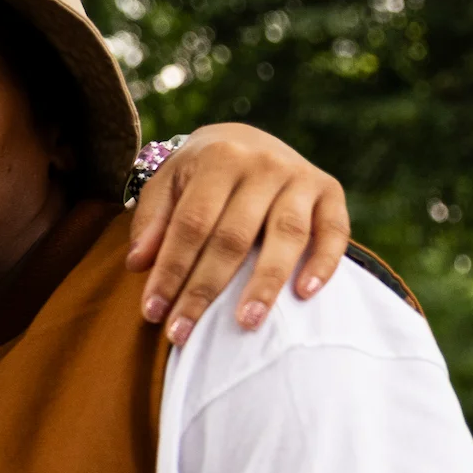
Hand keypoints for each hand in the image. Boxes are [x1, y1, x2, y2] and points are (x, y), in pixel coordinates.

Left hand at [126, 123, 348, 345]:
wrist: (245, 139)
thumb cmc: (198, 174)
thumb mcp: (167, 184)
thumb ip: (151, 221)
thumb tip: (138, 264)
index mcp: (218, 158)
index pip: (191, 225)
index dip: (170, 271)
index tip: (153, 313)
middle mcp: (263, 165)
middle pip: (233, 237)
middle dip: (205, 289)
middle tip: (184, 333)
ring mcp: (301, 177)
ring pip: (285, 236)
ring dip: (265, 283)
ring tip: (246, 323)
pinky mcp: (330, 191)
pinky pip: (334, 231)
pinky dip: (324, 262)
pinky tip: (304, 294)